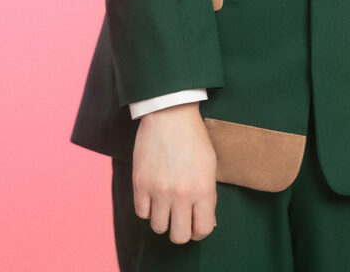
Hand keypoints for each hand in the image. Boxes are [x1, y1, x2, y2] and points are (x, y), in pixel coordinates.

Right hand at [132, 101, 217, 244]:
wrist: (170, 113)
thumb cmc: (194, 137)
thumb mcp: (210, 165)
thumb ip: (208, 196)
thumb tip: (205, 222)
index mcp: (203, 189)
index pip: (202, 230)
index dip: (199, 230)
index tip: (195, 223)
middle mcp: (181, 194)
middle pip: (178, 236)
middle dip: (180, 230)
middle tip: (180, 218)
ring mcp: (158, 190)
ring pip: (158, 227)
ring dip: (162, 218)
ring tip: (165, 203)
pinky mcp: (140, 183)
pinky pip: (141, 213)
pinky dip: (147, 208)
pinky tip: (153, 195)